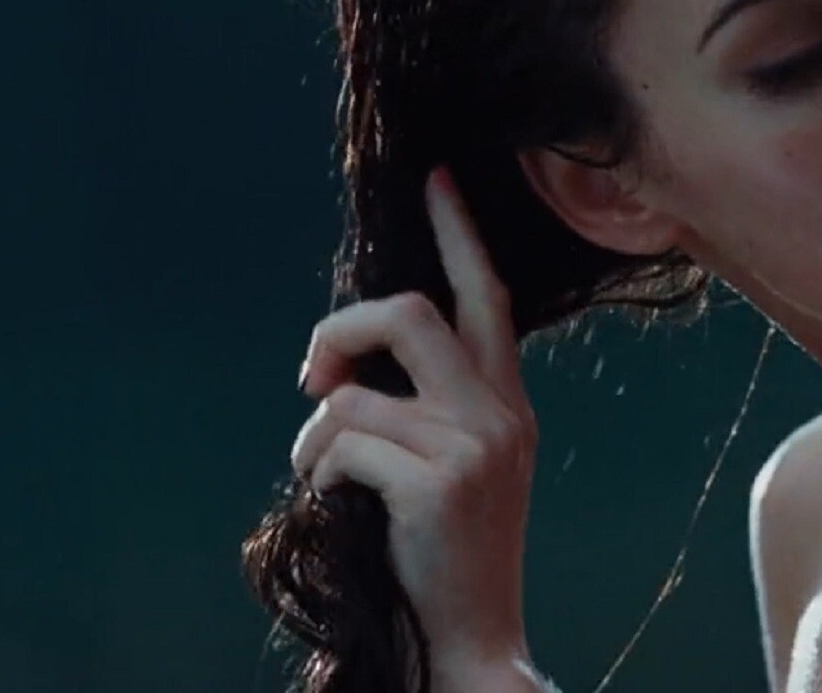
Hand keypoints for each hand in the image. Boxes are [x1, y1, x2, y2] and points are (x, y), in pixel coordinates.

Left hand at [289, 164, 539, 672]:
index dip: (458, 234)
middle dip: (345, 326)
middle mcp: (500, 414)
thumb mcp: (462, 467)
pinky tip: (335, 504)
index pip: (487, 297)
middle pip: (412, 313)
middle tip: (314, 372)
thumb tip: (345, 367)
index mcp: (508, 404)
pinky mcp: (438, 482)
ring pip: (356, 390)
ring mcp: (473, 446)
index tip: (435, 180)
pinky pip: (341, 443)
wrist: (477, 640)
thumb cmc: (448, 555)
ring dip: (316, 430)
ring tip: (321, 471)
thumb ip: (430, 408)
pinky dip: (317, 471)